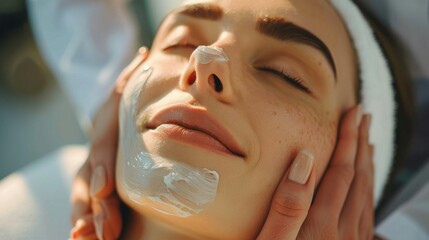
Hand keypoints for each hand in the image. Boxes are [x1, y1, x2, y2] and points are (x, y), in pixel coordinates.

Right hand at [70, 47, 148, 239]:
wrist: (108, 124)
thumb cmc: (121, 109)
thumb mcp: (122, 90)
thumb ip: (131, 77)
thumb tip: (143, 55)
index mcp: (102, 136)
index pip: (100, 153)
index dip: (102, 169)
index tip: (105, 188)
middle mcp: (93, 160)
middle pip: (89, 185)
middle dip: (95, 207)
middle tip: (103, 230)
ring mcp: (92, 178)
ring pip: (84, 202)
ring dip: (87, 221)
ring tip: (89, 239)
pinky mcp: (97, 192)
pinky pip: (89, 211)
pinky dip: (87, 226)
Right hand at [257, 105, 374, 238]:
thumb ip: (288, 205)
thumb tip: (304, 159)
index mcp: (322, 225)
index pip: (341, 171)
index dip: (348, 139)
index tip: (353, 113)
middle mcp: (345, 232)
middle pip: (358, 178)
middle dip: (361, 143)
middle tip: (364, 117)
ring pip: (367, 194)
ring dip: (367, 164)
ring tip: (366, 142)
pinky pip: (368, 212)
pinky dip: (369, 189)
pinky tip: (365, 183)